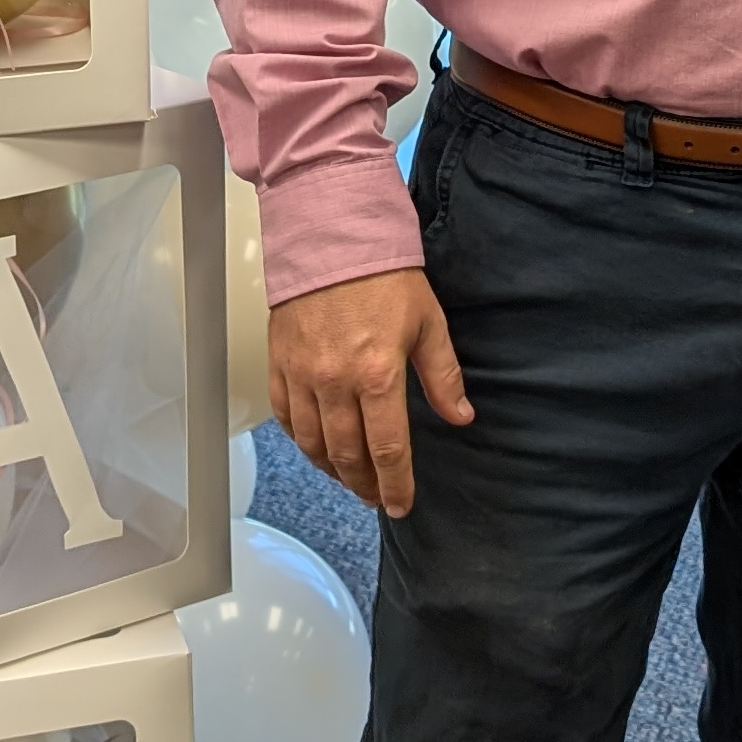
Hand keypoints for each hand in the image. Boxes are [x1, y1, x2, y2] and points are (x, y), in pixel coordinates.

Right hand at [267, 268, 470, 517]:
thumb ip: (443, 376)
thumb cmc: (382, 274)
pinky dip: (300, 440)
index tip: (401, 505)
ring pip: (312, 444)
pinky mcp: (280, 363)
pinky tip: (315, 447)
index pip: (388, 450)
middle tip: (375, 497)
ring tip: (348, 478)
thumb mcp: (428, 322)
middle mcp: (336, 382)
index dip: (395, 485)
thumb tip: (460, 416)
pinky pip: (286, 416)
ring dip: (332, 469)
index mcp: (378, 374)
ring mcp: (303, 375)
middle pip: (348, 455)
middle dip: (364, 485)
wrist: (331, 237)